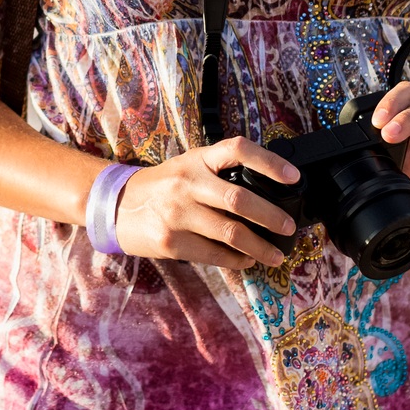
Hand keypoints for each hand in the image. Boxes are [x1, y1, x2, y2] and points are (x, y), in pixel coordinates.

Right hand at [111, 137, 300, 268]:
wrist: (116, 205)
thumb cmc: (161, 186)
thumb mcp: (187, 167)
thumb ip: (219, 174)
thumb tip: (266, 194)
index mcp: (197, 159)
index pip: (238, 149)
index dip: (269, 162)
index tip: (293, 178)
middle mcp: (187, 182)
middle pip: (239, 199)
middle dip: (271, 217)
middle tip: (288, 228)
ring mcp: (178, 213)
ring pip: (230, 233)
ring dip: (260, 248)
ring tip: (276, 256)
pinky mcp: (172, 241)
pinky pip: (214, 255)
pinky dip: (237, 260)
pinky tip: (247, 261)